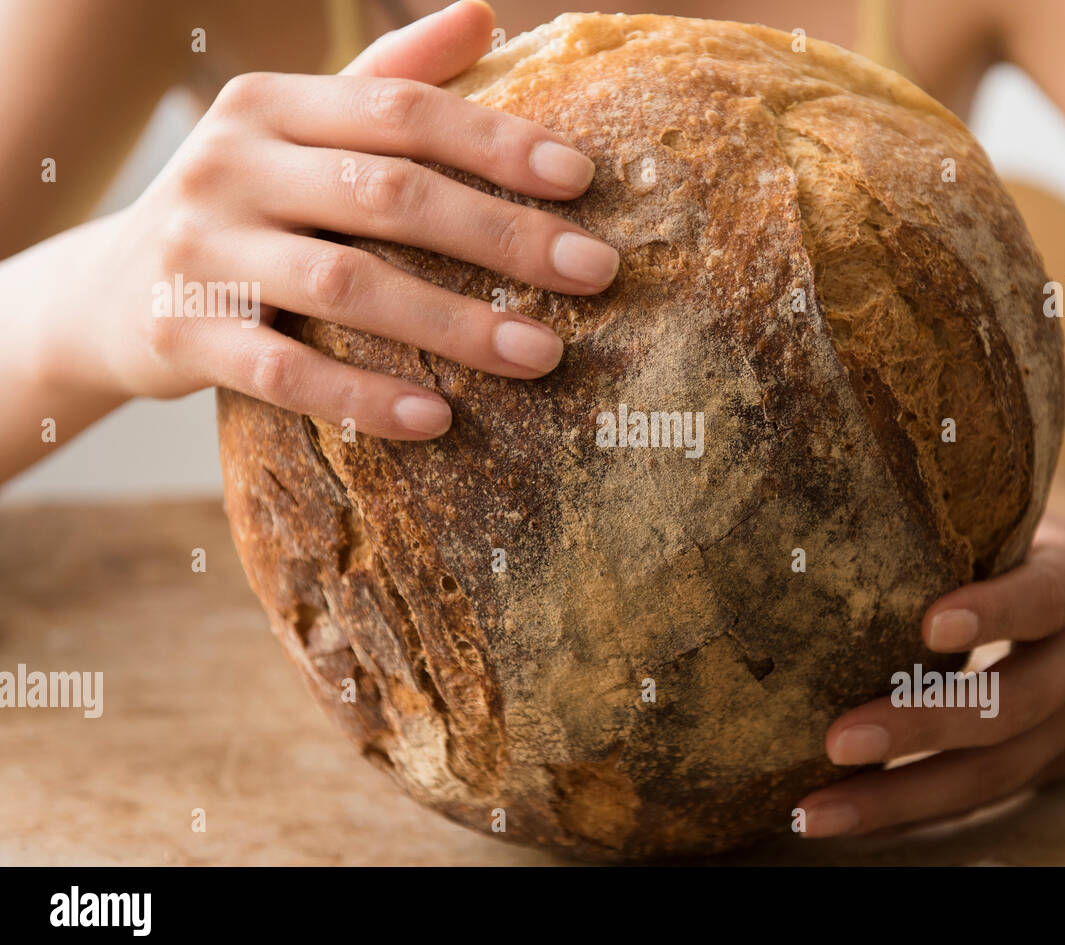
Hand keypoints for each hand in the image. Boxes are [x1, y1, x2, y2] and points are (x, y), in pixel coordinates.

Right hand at [28, 1, 617, 440]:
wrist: (105, 292)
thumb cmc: (240, 206)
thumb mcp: (297, 132)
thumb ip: (386, 80)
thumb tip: (484, 15)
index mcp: (271, 106)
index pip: (400, 110)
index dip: (494, 141)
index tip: (582, 178)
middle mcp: (232, 164)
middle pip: (388, 193)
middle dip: (502, 235)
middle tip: (597, 273)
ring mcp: (202, 249)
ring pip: (347, 283)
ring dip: (454, 325)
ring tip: (542, 356)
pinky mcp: (182, 333)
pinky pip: (286, 371)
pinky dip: (364, 396)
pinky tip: (438, 421)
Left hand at [797, 511, 1064, 838]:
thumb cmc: (1052, 552)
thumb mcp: (1029, 524)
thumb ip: (965, 526)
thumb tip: (853, 506)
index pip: (1042, 599)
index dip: (993, 612)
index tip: (930, 624)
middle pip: (1008, 708)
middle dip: (919, 729)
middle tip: (836, 740)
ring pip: (989, 774)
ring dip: (896, 799)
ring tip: (815, 812)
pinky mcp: (1051, 767)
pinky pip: (977, 798)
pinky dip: (908, 813)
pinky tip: (841, 819)